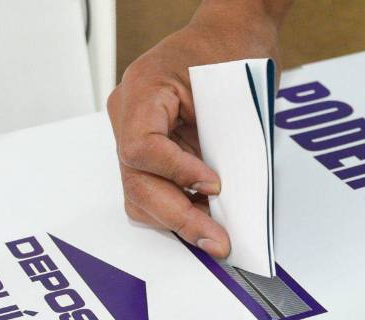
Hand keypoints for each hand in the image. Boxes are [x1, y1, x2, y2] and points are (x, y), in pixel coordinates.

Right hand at [107, 0, 289, 257]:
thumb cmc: (234, 49)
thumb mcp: (233, 91)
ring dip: (178, 220)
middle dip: (179, 216)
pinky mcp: (152, 152)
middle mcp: (130, 114)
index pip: (141, 148)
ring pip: (139, 195)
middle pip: (137, 182)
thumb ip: (226, 141)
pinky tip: (207, 219)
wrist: (233, 36)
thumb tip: (228, 198)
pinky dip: (180, 210)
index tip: (214, 185)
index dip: (177, 174)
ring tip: (215, 234)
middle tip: (216, 239)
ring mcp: (135, 134)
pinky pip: (154, 190)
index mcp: (143, 90)